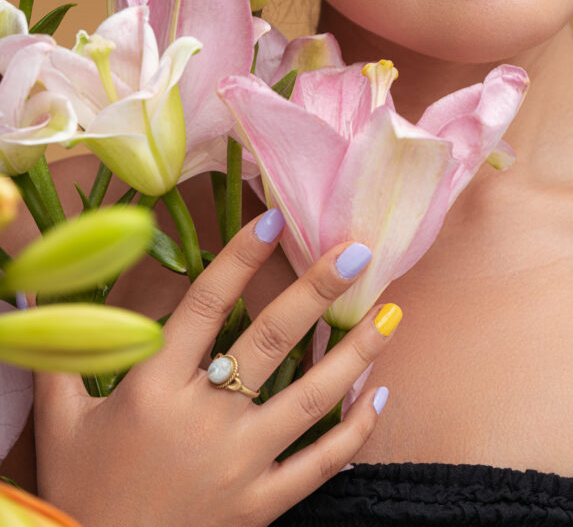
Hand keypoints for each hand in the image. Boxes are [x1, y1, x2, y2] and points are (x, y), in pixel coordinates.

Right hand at [33, 209, 400, 526]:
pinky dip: (353, 432)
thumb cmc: (78, 489)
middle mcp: (204, 420)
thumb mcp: (62, 420)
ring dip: (354, 354)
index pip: (205, 305)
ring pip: (310, 399)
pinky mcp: (260, 506)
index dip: (238, 259)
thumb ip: (60, 353)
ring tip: (389, 315)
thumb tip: (34, 297)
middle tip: (357, 251)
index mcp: (155, 389)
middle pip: (269, 340)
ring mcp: (239, 465)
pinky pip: (319, 465)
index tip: (271, 222)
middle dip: (316, 290)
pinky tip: (378, 398)